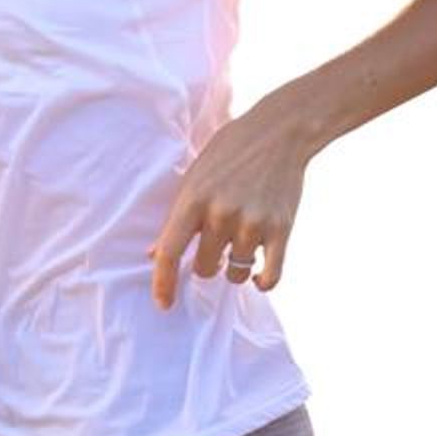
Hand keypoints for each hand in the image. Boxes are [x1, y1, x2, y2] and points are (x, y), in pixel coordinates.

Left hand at [145, 105, 308, 308]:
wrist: (279, 132)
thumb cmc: (229, 153)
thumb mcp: (194, 178)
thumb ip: (176, 217)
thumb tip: (155, 254)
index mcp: (193, 200)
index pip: (170, 252)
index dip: (163, 283)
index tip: (163, 304)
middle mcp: (221, 215)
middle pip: (205, 268)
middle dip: (207, 264)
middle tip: (216, 246)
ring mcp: (253, 223)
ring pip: (236, 274)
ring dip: (235, 269)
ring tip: (240, 248)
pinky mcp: (281, 229)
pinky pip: (271, 276)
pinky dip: (263, 282)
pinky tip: (259, 277)